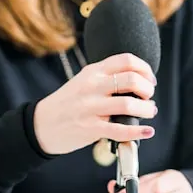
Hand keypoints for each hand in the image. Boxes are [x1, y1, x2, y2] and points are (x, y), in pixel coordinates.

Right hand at [33, 53, 157, 154]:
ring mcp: (90, 108)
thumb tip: (137, 83)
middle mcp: (92, 87)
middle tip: (149, 97)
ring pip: (129, 104)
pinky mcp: (90, 128)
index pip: (126, 61)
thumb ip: (106, 78)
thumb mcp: (83, 82)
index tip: (150, 80)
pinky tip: (147, 132)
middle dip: (148, 89)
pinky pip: (120, 130)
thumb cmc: (67, 104)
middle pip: (131, 80)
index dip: (145, 69)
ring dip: (146, 109)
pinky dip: (138, 132)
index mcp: (93, 72)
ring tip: (149, 112)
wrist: (41, 124)